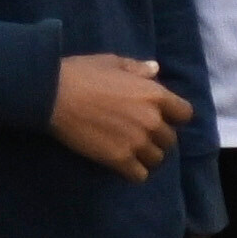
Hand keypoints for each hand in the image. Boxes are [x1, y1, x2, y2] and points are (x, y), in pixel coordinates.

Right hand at [46, 52, 195, 180]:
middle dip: (157, 137)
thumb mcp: (111, 62)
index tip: (161, 116)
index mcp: (154, 95)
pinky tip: (122, 163)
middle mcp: (152, 121)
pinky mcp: (120, 159)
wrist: (51, 95)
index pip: (185, 114)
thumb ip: (137, 68)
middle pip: (170, 140)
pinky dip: (134, 171)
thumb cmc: (80, 73)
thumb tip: (156, 70)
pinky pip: (140, 175)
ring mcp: (137, 142)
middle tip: (139, 133)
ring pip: (157, 159)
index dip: (174, 115)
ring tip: (131, 150)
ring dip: (147, 155)